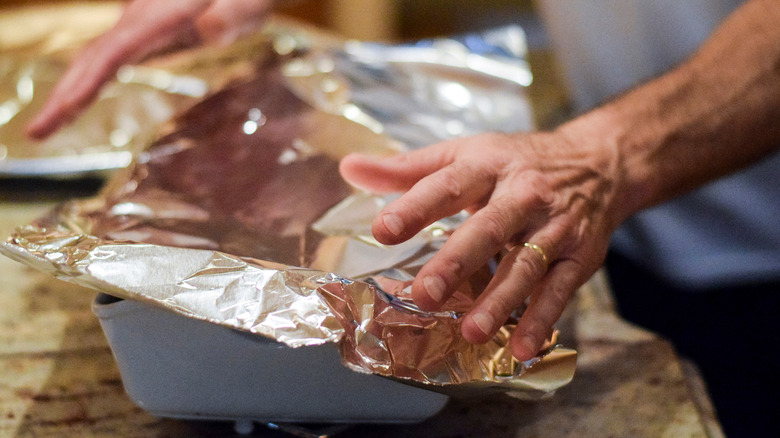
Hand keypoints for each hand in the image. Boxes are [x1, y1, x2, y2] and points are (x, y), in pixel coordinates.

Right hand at [26, 0, 274, 139]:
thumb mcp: (238, 10)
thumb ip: (223, 20)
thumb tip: (210, 26)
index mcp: (160, 16)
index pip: (115, 52)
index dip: (88, 82)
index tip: (65, 109)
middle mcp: (138, 18)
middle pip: (93, 59)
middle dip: (64, 97)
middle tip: (35, 134)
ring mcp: (135, 25)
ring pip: (92, 60)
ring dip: (66, 95)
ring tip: (41, 130)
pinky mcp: (140, 34)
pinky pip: (104, 61)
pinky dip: (83, 85)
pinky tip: (67, 106)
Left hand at [339, 129, 624, 359]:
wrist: (597, 163)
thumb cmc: (514, 162)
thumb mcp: (462, 154)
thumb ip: (405, 169)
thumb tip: (348, 168)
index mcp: (487, 165)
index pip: (448, 184)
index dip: (416, 206)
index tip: (383, 230)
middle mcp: (523, 194)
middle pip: (490, 227)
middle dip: (458, 262)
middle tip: (424, 294)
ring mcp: (554, 226)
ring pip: (527, 264)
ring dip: (500, 299)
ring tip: (471, 331)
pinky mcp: (579, 256)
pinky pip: (561, 290)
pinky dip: (542, 319)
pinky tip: (521, 347)